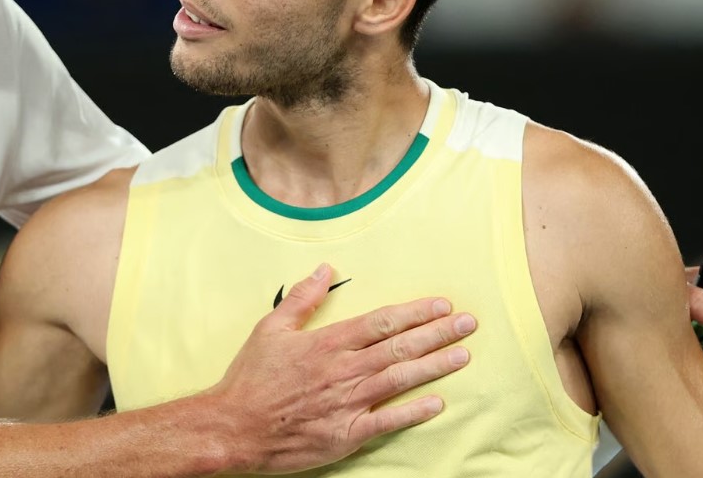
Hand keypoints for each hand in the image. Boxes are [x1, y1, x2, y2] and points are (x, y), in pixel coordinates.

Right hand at [207, 263, 475, 473]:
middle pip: (399, 347)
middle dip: (437, 333)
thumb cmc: (251, 378)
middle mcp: (343, 370)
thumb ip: (302, 298)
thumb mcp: (271, 328)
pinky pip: (387, 422)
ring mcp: (347, 403)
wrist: (234, 428)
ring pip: (400, 379)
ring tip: (462, 355)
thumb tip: (325, 268)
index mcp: (327, 342)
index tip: (441, 304)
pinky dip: (413, 411)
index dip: (414, 312)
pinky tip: (437, 402)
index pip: (381, 321)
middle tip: (468, 324)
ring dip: (434, 365)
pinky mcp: (345, 435)